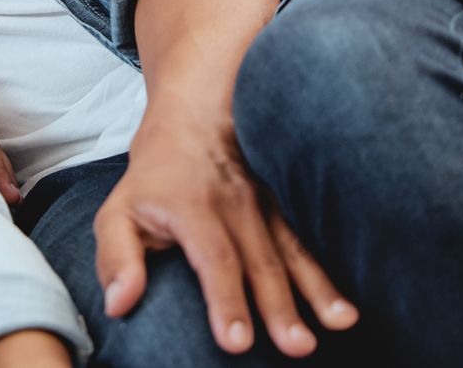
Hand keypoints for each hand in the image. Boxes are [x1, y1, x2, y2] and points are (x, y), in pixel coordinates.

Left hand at [95, 100, 356, 356]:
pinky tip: (348, 309)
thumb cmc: (152, 180)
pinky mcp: (285, 207)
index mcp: (191, 207)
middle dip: (278, 307)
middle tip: (295, 348)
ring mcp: (266, 204)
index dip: (226, 299)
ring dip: (317, 292)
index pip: (213, 257)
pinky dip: (330, 275)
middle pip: (261, 262)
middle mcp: (235, 204)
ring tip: (340, 323)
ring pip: (293, 252)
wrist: (194, 119)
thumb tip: (118, 307)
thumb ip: (115, 260)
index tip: (236, 342)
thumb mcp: (117, 212)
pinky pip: (309, 243)